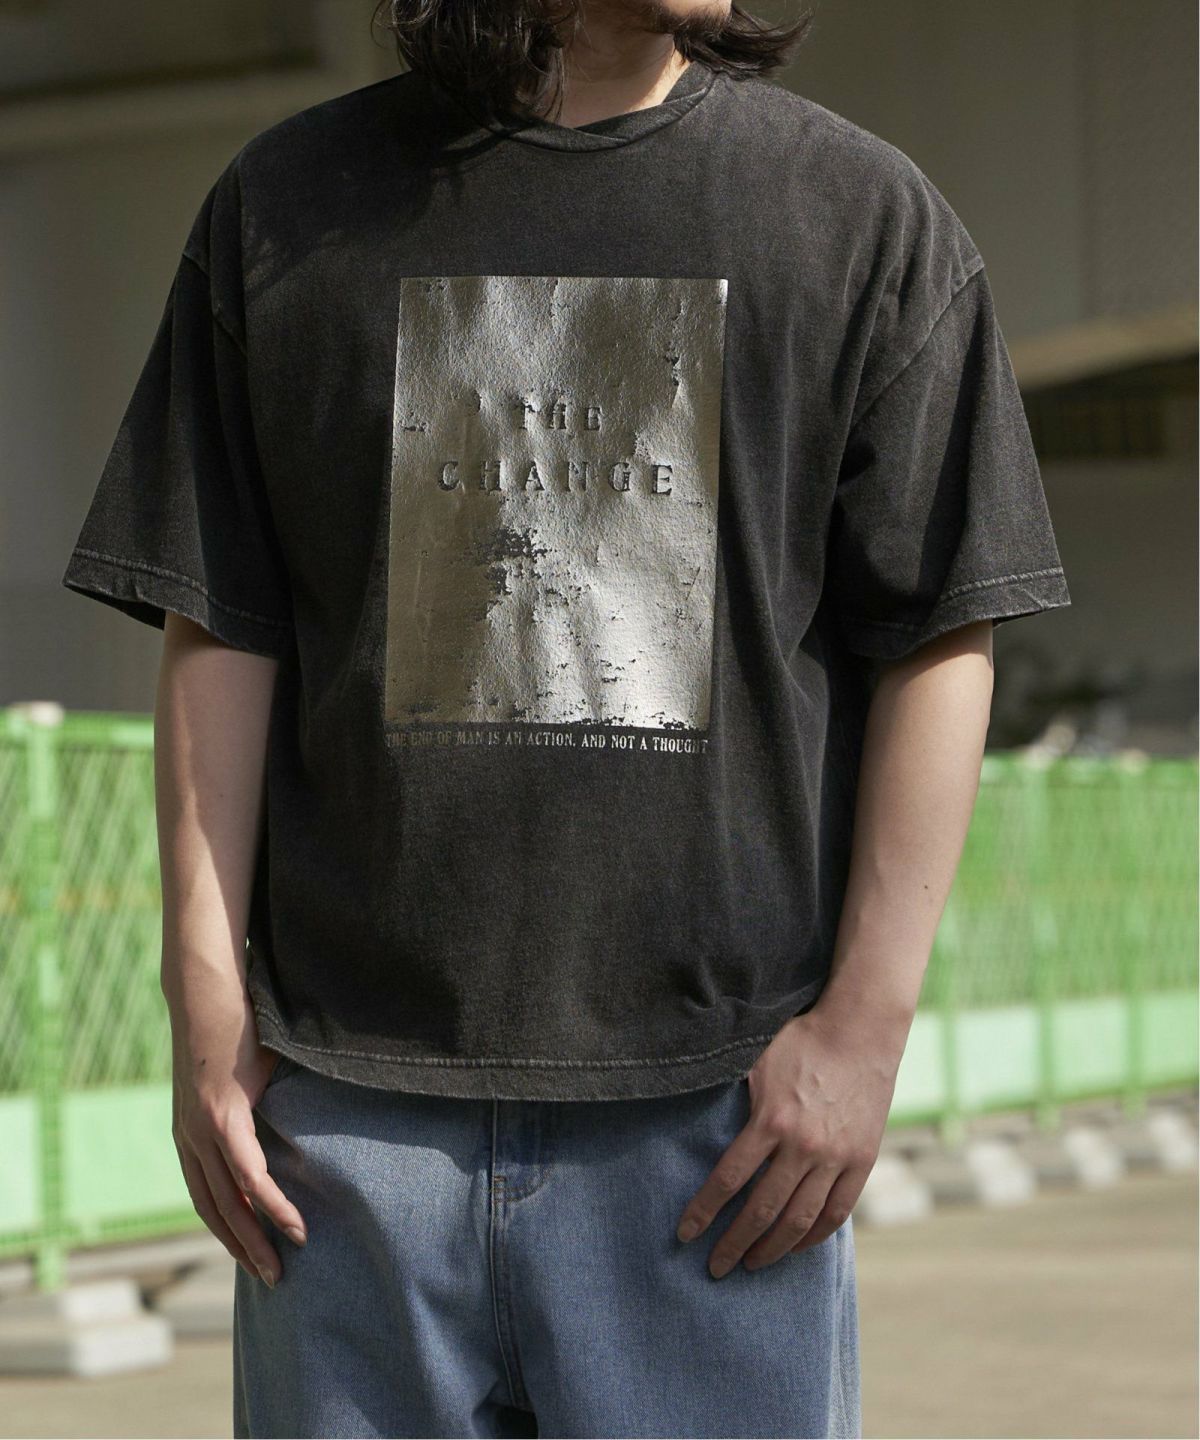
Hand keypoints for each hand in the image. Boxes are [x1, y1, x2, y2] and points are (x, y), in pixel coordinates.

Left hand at [169, 996, 307, 1286]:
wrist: (207, 984)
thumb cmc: (233, 1019)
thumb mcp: (246, 1072)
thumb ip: (258, 1100)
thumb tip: (293, 1113)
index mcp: (192, 1130)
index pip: (208, 1194)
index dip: (230, 1229)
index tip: (257, 1254)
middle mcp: (189, 1136)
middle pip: (213, 1209)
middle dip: (242, 1249)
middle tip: (271, 1278)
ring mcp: (202, 1128)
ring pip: (228, 1201)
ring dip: (255, 1239)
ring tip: (282, 1266)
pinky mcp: (221, 1114)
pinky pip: (247, 1172)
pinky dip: (269, 1202)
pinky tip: (291, 1223)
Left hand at [674, 1004, 902, 1277]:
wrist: (861, 1031)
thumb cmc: (801, 1040)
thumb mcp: (755, 1059)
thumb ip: (731, 1093)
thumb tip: (696, 1115)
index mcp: (770, 1120)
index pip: (728, 1180)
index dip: (704, 1211)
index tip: (685, 1235)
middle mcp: (803, 1145)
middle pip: (762, 1210)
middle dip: (734, 1244)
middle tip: (715, 1268)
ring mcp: (836, 1156)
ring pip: (799, 1219)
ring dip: (772, 1249)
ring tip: (752, 1264)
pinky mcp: (862, 1160)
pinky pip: (837, 1211)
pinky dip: (815, 1235)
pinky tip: (795, 1246)